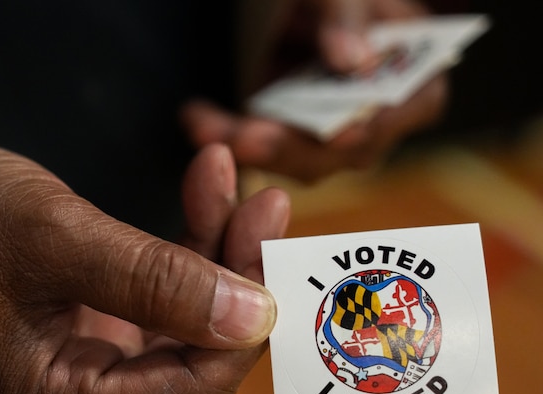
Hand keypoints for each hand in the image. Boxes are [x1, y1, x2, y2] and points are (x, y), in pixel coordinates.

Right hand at [0, 142, 288, 393]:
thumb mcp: (54, 240)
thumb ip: (156, 283)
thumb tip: (256, 313)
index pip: (194, 387)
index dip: (245, 318)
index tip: (268, 233)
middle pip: (200, 355)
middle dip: (236, 272)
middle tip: (263, 199)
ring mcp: (91, 374)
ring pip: (190, 324)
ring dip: (215, 250)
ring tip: (227, 178)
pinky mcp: (95, 336)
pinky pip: (164, 302)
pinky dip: (185, 247)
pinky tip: (203, 188)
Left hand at [182, 0, 446, 181]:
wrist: (306, 10)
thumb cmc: (342, 0)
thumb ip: (347, 15)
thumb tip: (351, 60)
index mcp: (416, 87)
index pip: (404, 113)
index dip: (375, 125)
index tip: (345, 131)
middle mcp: (373, 125)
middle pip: (339, 151)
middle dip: (289, 146)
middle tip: (248, 141)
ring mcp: (327, 139)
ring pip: (290, 157)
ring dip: (245, 144)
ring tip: (207, 129)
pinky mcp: (285, 138)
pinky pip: (255, 143)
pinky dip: (224, 132)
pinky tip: (196, 118)